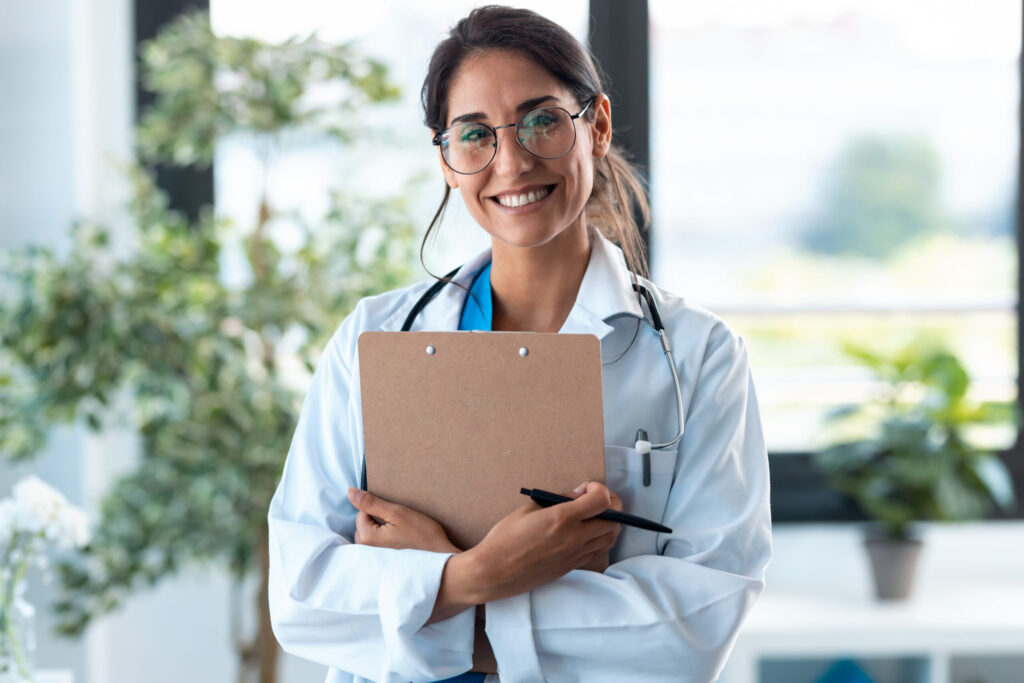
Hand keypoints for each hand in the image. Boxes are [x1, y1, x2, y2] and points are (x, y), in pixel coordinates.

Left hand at [347, 488, 459, 553]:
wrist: (440, 560)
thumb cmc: (422, 536)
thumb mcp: (398, 513)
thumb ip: (372, 503)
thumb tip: (350, 492)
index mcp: (367, 538)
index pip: (361, 513)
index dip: (379, 510)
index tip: (395, 518)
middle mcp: (365, 553)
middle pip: (362, 526)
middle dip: (377, 522)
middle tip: (398, 527)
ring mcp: (372, 561)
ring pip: (368, 536)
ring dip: (380, 532)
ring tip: (399, 536)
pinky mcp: (380, 566)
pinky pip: (374, 549)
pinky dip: (383, 544)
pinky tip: (398, 546)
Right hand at [444, 481, 621, 605]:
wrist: (494, 572)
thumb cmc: (505, 538)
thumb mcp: (528, 509)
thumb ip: (557, 500)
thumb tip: (578, 494)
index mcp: (561, 519)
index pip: (602, 501)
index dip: (599, 489)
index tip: (587, 488)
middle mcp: (574, 538)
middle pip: (614, 520)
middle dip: (611, 505)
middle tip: (595, 499)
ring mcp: (575, 555)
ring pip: (610, 538)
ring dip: (609, 523)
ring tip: (594, 516)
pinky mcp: (572, 567)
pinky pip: (598, 551)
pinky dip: (600, 539)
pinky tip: (585, 533)